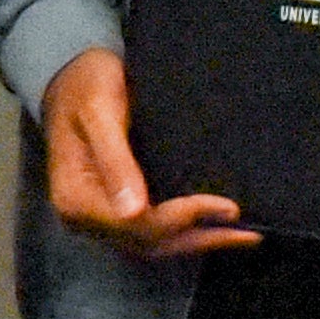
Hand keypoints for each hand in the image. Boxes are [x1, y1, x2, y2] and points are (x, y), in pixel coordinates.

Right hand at [40, 46, 251, 259]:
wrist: (72, 75)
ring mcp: (101, 216)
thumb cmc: (87, 84)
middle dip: (199, 237)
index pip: (136, 224)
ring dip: (198, 241)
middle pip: (148, 242)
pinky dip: (186, 232)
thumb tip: (132, 211)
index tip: (225, 206)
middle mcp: (85, 217)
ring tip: (243, 234)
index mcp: (75, 198)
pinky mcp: (116, 209)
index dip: (182, 219)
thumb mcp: (99, 112)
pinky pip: (152, 231)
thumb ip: (115, 160)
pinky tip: (216, 226)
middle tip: (248, 229)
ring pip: (153, 244)